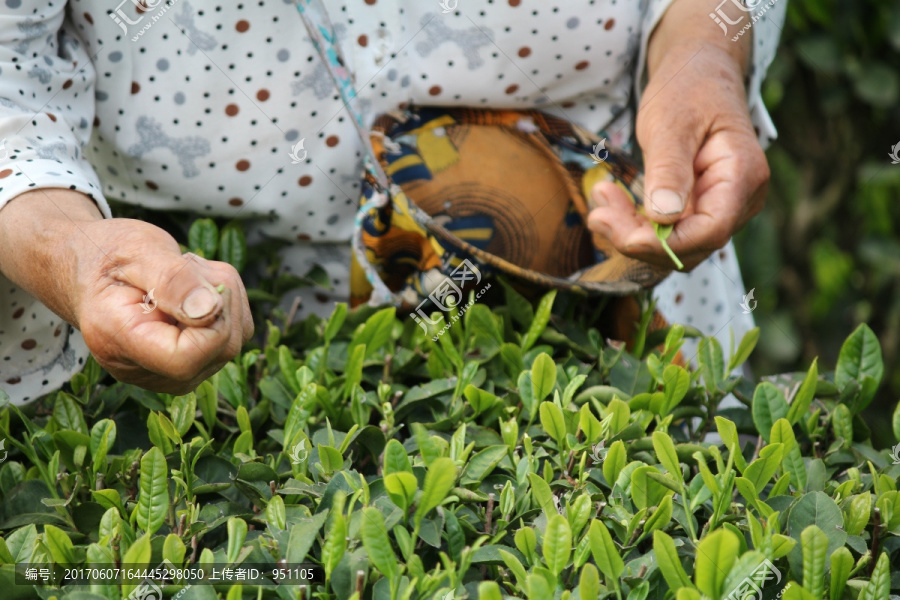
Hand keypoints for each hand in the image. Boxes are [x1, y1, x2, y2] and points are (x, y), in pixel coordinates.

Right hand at [0, 190, 252, 393]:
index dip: (210, 319)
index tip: (198, 279)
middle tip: (185, 265)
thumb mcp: (136, 251)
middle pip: (222, 347)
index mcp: (119, 343)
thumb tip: (211, 311)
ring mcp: (175, 373)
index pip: (187, 357)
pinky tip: (193, 289)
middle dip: (220, 295)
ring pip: (237, 335)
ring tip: (183, 274)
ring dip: (224, 293)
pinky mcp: (197, 363)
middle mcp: (148, 371)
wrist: (91, 269)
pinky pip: (238, 330)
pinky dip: (228, 301)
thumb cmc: (108, 256)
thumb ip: (172, 281)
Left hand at [587, 40, 768, 270]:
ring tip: (601, 199)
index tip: (621, 233)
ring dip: (633, 232)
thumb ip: (668, 169)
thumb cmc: (687, 89)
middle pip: (691, 245)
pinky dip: (637, 224)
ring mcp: (723, 208)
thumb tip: (664, 218)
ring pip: (676, 245)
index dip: (666, 243)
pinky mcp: (700, 210)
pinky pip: (669, 233)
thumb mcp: (670, 122)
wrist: (696, 73)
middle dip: (641, 238)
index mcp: (742, 175)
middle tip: (598, 212)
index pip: (710, 230)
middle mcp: (741, 200)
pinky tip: (611, 201)